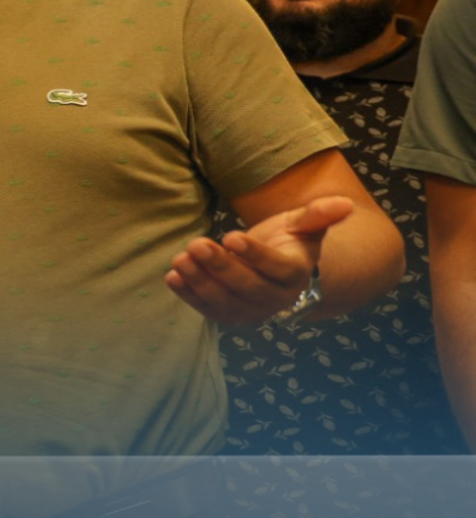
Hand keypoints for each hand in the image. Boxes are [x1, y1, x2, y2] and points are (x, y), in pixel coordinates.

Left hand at [166, 196, 354, 323]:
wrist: (275, 266)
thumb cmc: (289, 240)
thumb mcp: (303, 225)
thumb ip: (318, 216)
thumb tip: (344, 204)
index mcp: (296, 274)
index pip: (276, 267)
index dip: (255, 254)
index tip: (231, 236)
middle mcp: (275, 298)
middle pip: (247, 287)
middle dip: (220, 267)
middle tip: (196, 244)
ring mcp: (250, 310)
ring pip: (225, 301)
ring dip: (200, 282)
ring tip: (180, 259)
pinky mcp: (228, 314)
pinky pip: (208, 309)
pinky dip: (189, 295)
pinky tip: (172, 277)